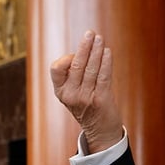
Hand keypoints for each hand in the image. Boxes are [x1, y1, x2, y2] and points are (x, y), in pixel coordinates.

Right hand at [51, 30, 122, 153]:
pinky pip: (104, 76)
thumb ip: (74, 75)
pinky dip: (106, 62)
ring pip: (91, 69)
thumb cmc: (89, 106)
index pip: (56, 68)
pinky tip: (108, 52)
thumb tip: (85, 48)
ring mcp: (86, 98)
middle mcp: (70, 95)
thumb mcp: (74, 92)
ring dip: (97, 51)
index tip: (76, 53)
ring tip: (100, 39)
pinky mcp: (101, 100)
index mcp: (60, 92)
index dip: (66, 57)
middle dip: (84, 47)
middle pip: (76, 65)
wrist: (101, 131)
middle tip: (90, 33)